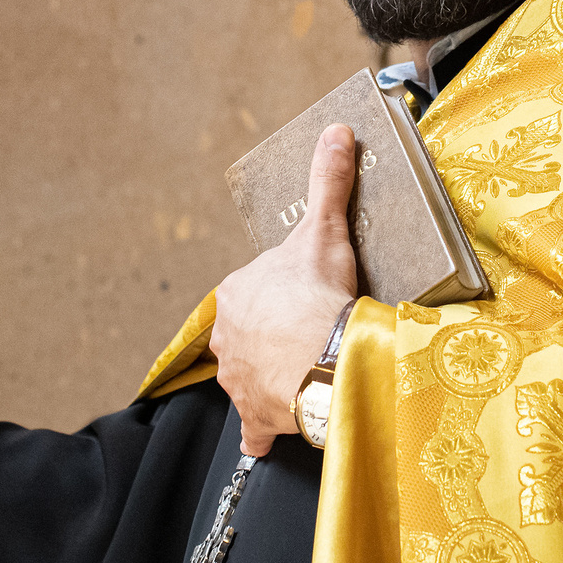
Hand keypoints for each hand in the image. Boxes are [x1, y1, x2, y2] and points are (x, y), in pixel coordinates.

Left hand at [209, 124, 360, 456]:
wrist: (323, 360)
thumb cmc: (316, 295)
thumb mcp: (323, 229)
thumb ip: (328, 181)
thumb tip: (335, 132)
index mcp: (235, 293)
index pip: (254, 289)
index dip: (283, 291)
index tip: (308, 295)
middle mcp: (227, 339)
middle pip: (250, 333)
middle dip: (274, 335)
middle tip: (312, 334)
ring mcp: (239, 381)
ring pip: (249, 377)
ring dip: (270, 378)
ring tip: (304, 375)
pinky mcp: (255, 417)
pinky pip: (256, 428)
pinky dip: (264, 430)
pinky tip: (275, 431)